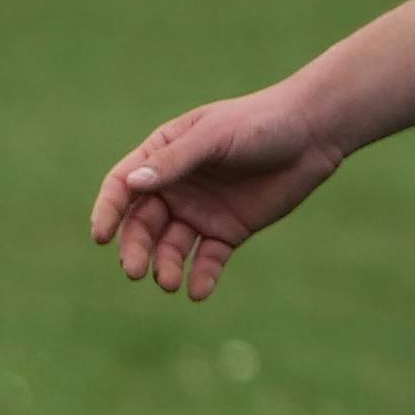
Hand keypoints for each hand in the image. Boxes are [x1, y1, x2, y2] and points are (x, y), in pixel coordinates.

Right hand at [92, 85, 346, 302]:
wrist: (313, 134)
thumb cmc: (260, 123)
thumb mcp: (215, 137)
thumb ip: (175, 161)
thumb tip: (132, 184)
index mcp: (162, 155)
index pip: (123, 186)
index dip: (108, 211)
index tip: (101, 236)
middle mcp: (176, 187)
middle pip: (142, 224)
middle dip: (135, 249)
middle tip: (134, 270)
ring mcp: (200, 211)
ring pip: (171, 247)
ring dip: (165, 266)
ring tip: (170, 282)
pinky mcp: (228, 231)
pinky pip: (208, 260)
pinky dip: (201, 277)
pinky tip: (198, 291)